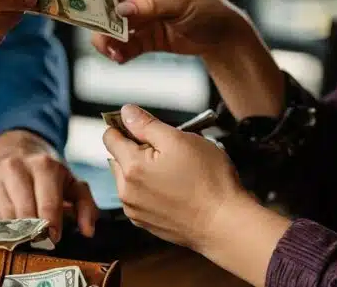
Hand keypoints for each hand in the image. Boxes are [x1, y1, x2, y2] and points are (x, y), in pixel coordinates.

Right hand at [0, 130, 97, 241]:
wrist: (15, 154)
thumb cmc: (48, 177)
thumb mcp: (72, 185)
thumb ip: (85, 207)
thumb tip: (88, 231)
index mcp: (42, 165)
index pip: (47, 204)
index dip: (51, 226)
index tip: (53, 239)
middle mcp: (14, 167)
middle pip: (22, 213)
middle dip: (32, 232)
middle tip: (38, 242)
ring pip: (3, 218)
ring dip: (14, 233)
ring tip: (23, 236)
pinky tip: (6, 229)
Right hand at [95, 0, 284, 117]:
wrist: (222, 37)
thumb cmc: (206, 9)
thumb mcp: (179, 4)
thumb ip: (149, 6)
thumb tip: (120, 9)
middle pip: (102, 4)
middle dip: (96, 20)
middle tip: (94, 33)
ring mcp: (136, 16)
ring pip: (108, 27)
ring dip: (106, 39)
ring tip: (113, 51)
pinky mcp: (141, 36)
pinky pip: (120, 44)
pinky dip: (117, 51)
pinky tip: (120, 57)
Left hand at [102, 105, 249, 249]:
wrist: (226, 224)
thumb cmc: (209, 183)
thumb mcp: (179, 140)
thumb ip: (147, 125)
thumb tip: (127, 112)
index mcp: (132, 167)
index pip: (110, 137)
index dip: (126, 126)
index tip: (141, 125)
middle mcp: (127, 191)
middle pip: (119, 158)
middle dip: (138, 149)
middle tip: (168, 150)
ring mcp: (136, 210)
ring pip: (130, 179)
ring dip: (144, 170)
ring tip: (174, 171)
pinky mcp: (147, 222)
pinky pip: (140, 197)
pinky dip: (151, 190)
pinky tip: (174, 188)